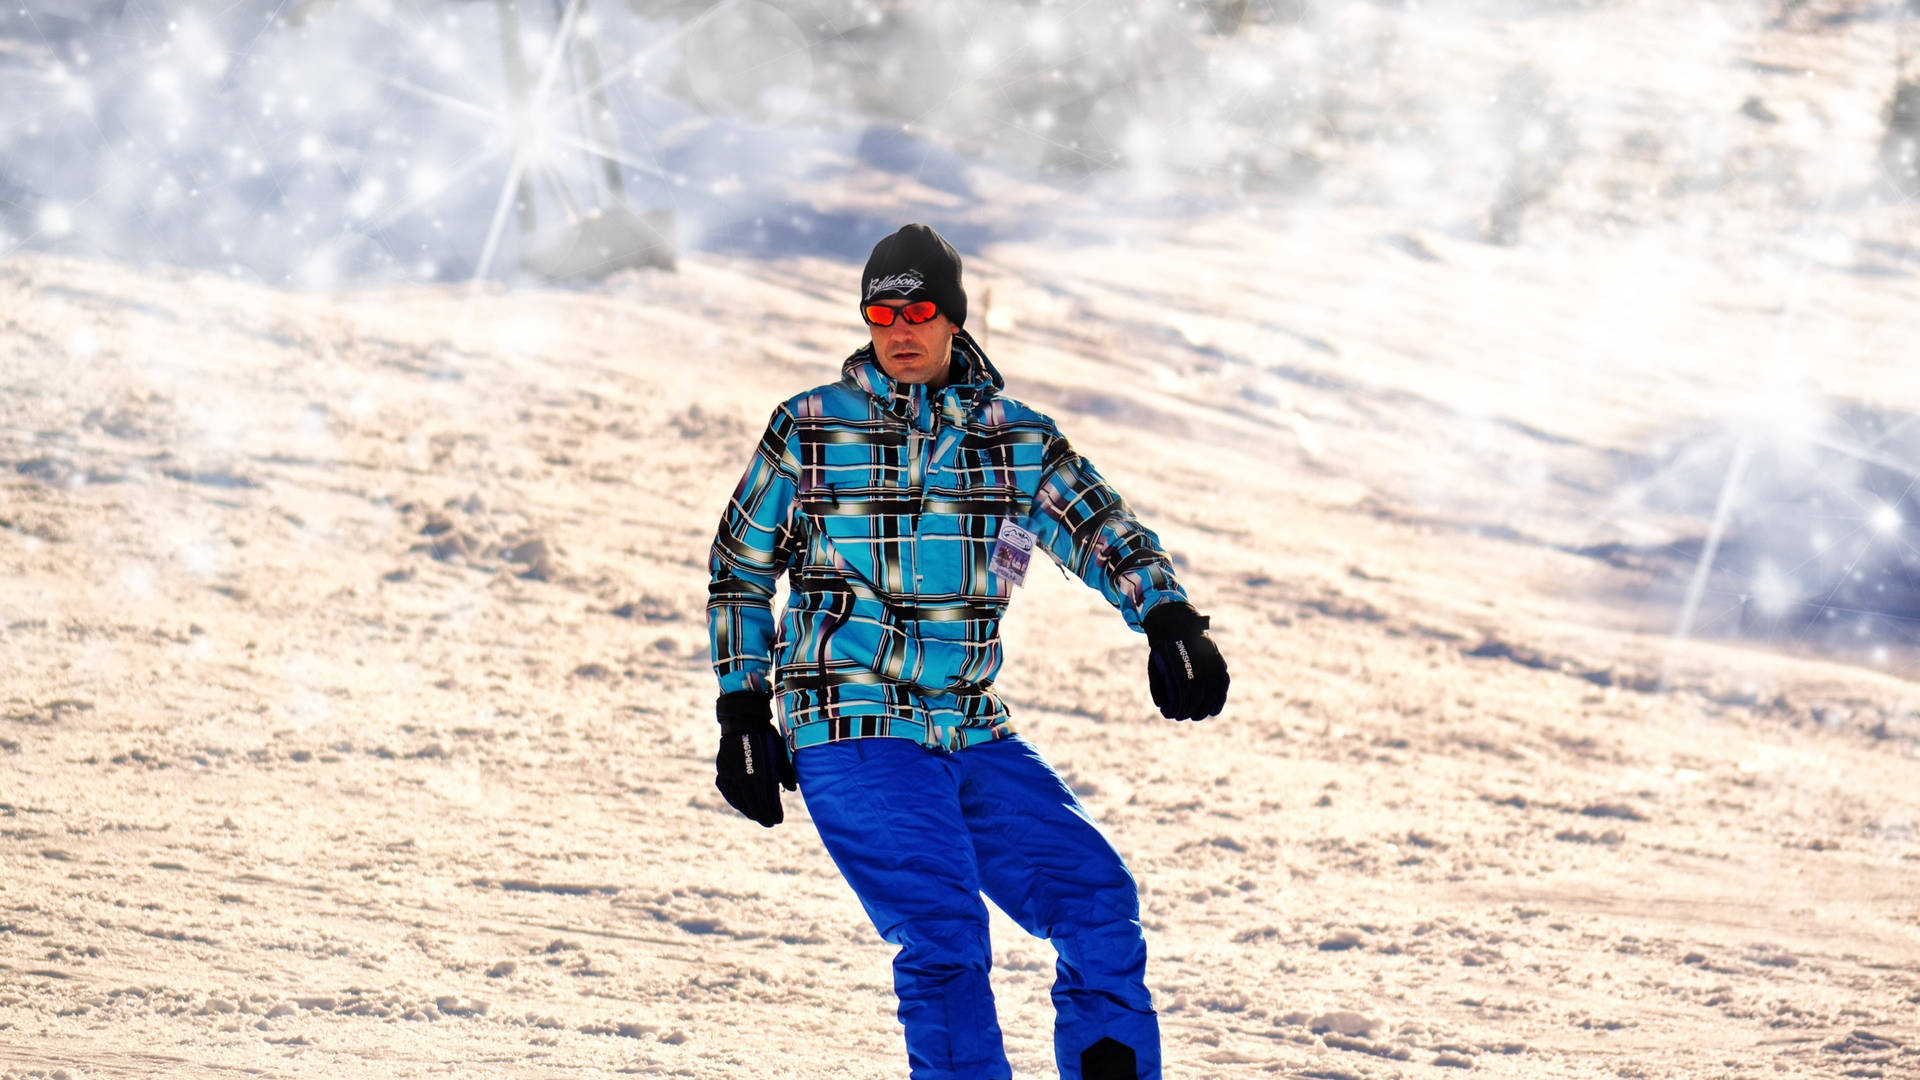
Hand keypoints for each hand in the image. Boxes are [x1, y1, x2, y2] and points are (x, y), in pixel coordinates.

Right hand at [714, 690, 796, 826]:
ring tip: (756, 816)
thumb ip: (785, 773)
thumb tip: (792, 790)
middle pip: (752, 804)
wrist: (743, 721)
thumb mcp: (779, 753)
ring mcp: (731, 775)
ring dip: (748, 810)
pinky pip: (728, 791)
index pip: (766, 801)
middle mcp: (745, 777)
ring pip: (739, 800)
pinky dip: (735, 800)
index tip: (778, 821)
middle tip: (769, 823)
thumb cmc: (766, 737)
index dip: (772, 812)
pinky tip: (740, 805)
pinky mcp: (722, 771)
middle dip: (761, 816)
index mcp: (761, 773)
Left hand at [1143, 603, 1228, 720]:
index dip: (1178, 705)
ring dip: (1207, 706)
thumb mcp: (1154, 663)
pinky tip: (1214, 709)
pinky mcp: (1217, 658)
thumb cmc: (1164, 649)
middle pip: (1199, 690)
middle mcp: (1197, 657)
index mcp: (1180, 658)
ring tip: (1198, 716)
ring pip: (1213, 687)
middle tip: (1185, 717)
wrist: (1176, 623)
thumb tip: (1162, 705)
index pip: (1183, 688)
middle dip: (1192, 708)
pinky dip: (1221, 697)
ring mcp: (1210, 657)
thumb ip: (1157, 684)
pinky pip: (1223, 681)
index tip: (1171, 714)